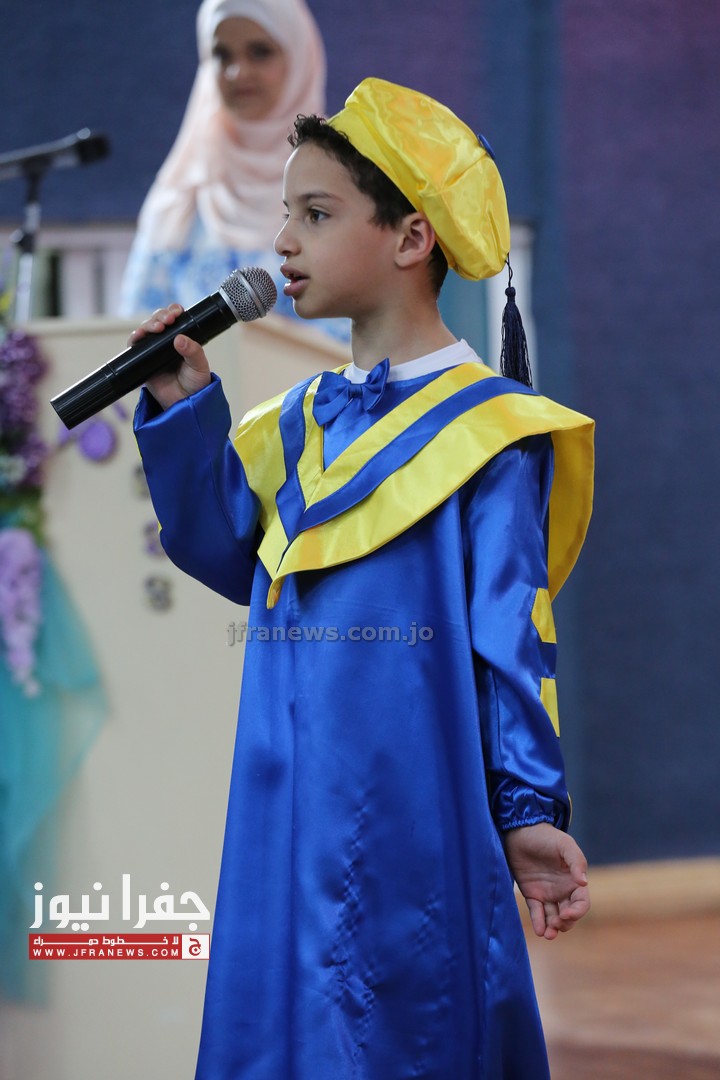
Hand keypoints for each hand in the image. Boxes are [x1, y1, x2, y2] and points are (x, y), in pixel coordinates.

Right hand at [127, 304, 211, 409]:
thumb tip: (179, 338)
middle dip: (161, 315)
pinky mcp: (142, 360)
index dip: (173, 311)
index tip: (177, 312)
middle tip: (168, 320)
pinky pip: (135, 346)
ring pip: (147, 329)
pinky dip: (136, 338)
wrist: (183, 405)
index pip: (176, 318)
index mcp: (182, 339)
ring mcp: (153, 350)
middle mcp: (166, 342)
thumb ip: (193, 352)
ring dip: (149, 324)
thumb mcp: (199, 367)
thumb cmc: (195, 385)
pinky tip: (140, 336)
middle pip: (159, 320)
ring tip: (158, 327)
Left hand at [502, 822, 589, 939]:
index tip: (566, 914)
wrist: (520, 830)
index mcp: (574, 881)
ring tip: (547, 934)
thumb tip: (584, 883)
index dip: (577, 912)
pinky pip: (537, 912)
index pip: (582, 903)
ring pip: (553, 917)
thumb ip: (576, 862)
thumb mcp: (565, 845)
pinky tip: (539, 930)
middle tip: (556, 924)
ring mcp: (547, 893)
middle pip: (569, 915)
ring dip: (552, 928)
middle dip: (565, 923)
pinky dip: (539, 922)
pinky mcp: (531, 894)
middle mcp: (562, 890)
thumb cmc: (546, 836)